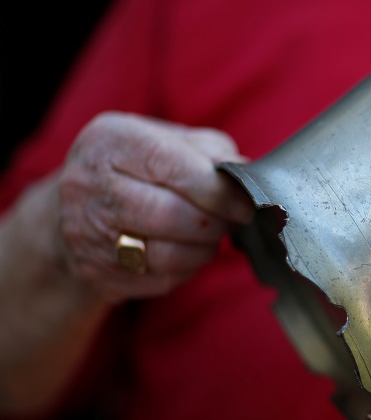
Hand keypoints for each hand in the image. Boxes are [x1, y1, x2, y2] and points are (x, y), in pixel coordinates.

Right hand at [56, 111, 254, 302]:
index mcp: (110, 141)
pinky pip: (159, 279)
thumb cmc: (137, 167)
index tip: (245, 204)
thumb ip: (210, 152)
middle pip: (168, 214)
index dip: (217, 190)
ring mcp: (85, 232)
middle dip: (215, 222)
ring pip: (166, 255)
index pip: (171, 165)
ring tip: (214, 235)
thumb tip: (248, 174)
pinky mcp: (95, 271)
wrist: (74, 207)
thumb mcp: (168, 140)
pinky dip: (186, 268)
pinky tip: (189, 251)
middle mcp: (87, 184)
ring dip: (204, 249)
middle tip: (234, 221)